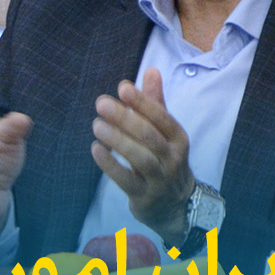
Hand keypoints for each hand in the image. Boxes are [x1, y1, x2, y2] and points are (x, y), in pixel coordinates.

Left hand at [91, 69, 195, 244]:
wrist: (175, 204)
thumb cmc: (164, 158)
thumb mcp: (164, 132)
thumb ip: (155, 102)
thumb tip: (151, 69)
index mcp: (178, 138)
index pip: (162, 117)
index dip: (143, 102)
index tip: (122, 88)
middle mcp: (173, 158)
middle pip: (149, 136)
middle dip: (125, 118)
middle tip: (100, 103)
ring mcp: (160, 179)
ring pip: (140, 158)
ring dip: (118, 140)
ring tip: (96, 125)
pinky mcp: (144, 196)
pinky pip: (127, 180)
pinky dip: (111, 165)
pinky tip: (96, 150)